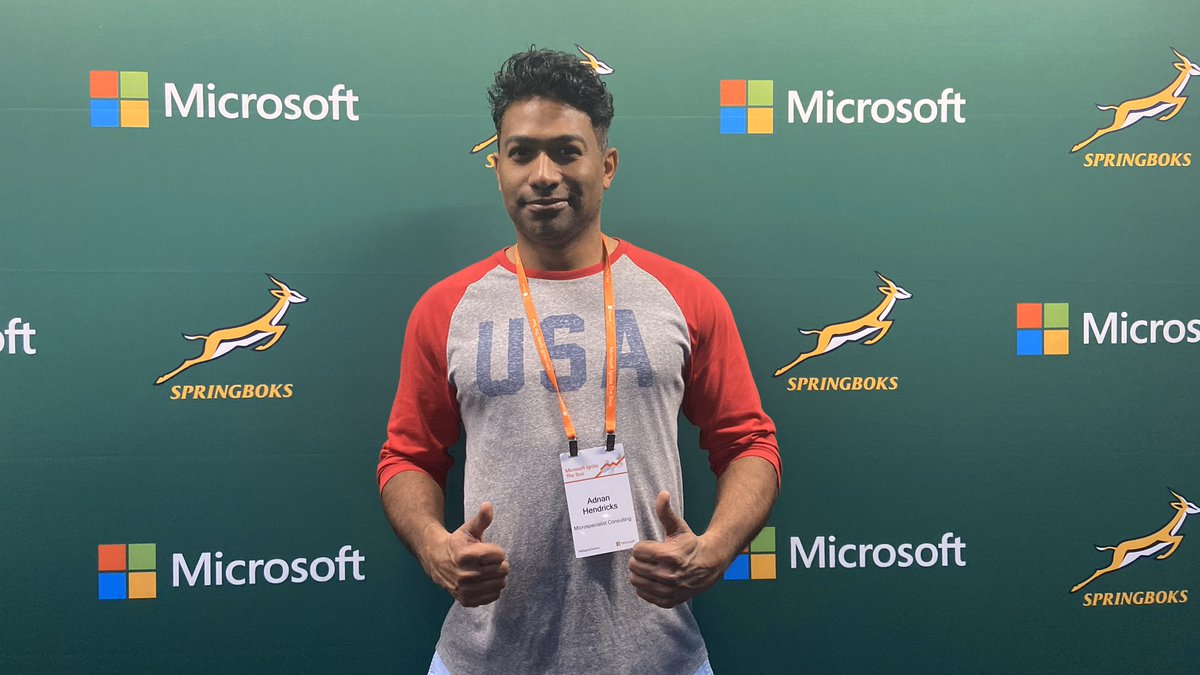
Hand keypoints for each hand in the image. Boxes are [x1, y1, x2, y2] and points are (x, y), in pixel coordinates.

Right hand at [422, 502, 508, 607]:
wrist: (436, 561)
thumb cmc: (457, 543)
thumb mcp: (468, 529)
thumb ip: (481, 519)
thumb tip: (488, 505)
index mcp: (465, 555)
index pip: (500, 555)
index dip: (498, 551)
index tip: (490, 550)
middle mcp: (464, 575)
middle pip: (502, 570)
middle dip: (500, 563)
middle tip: (491, 561)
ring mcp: (465, 590)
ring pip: (499, 584)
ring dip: (498, 577)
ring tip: (489, 570)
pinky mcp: (466, 600)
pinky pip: (493, 597)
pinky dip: (493, 589)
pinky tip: (485, 582)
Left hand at [628, 491, 728, 607]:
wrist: (709, 565)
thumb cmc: (690, 544)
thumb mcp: (678, 527)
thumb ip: (666, 512)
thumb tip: (662, 493)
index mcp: (669, 555)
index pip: (637, 551)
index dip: (641, 547)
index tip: (649, 547)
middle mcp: (668, 575)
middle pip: (634, 567)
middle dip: (638, 560)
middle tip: (648, 557)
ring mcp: (668, 590)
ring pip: (636, 581)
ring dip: (639, 573)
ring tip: (649, 567)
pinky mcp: (667, 600)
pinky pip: (643, 594)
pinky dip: (645, 587)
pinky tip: (654, 579)